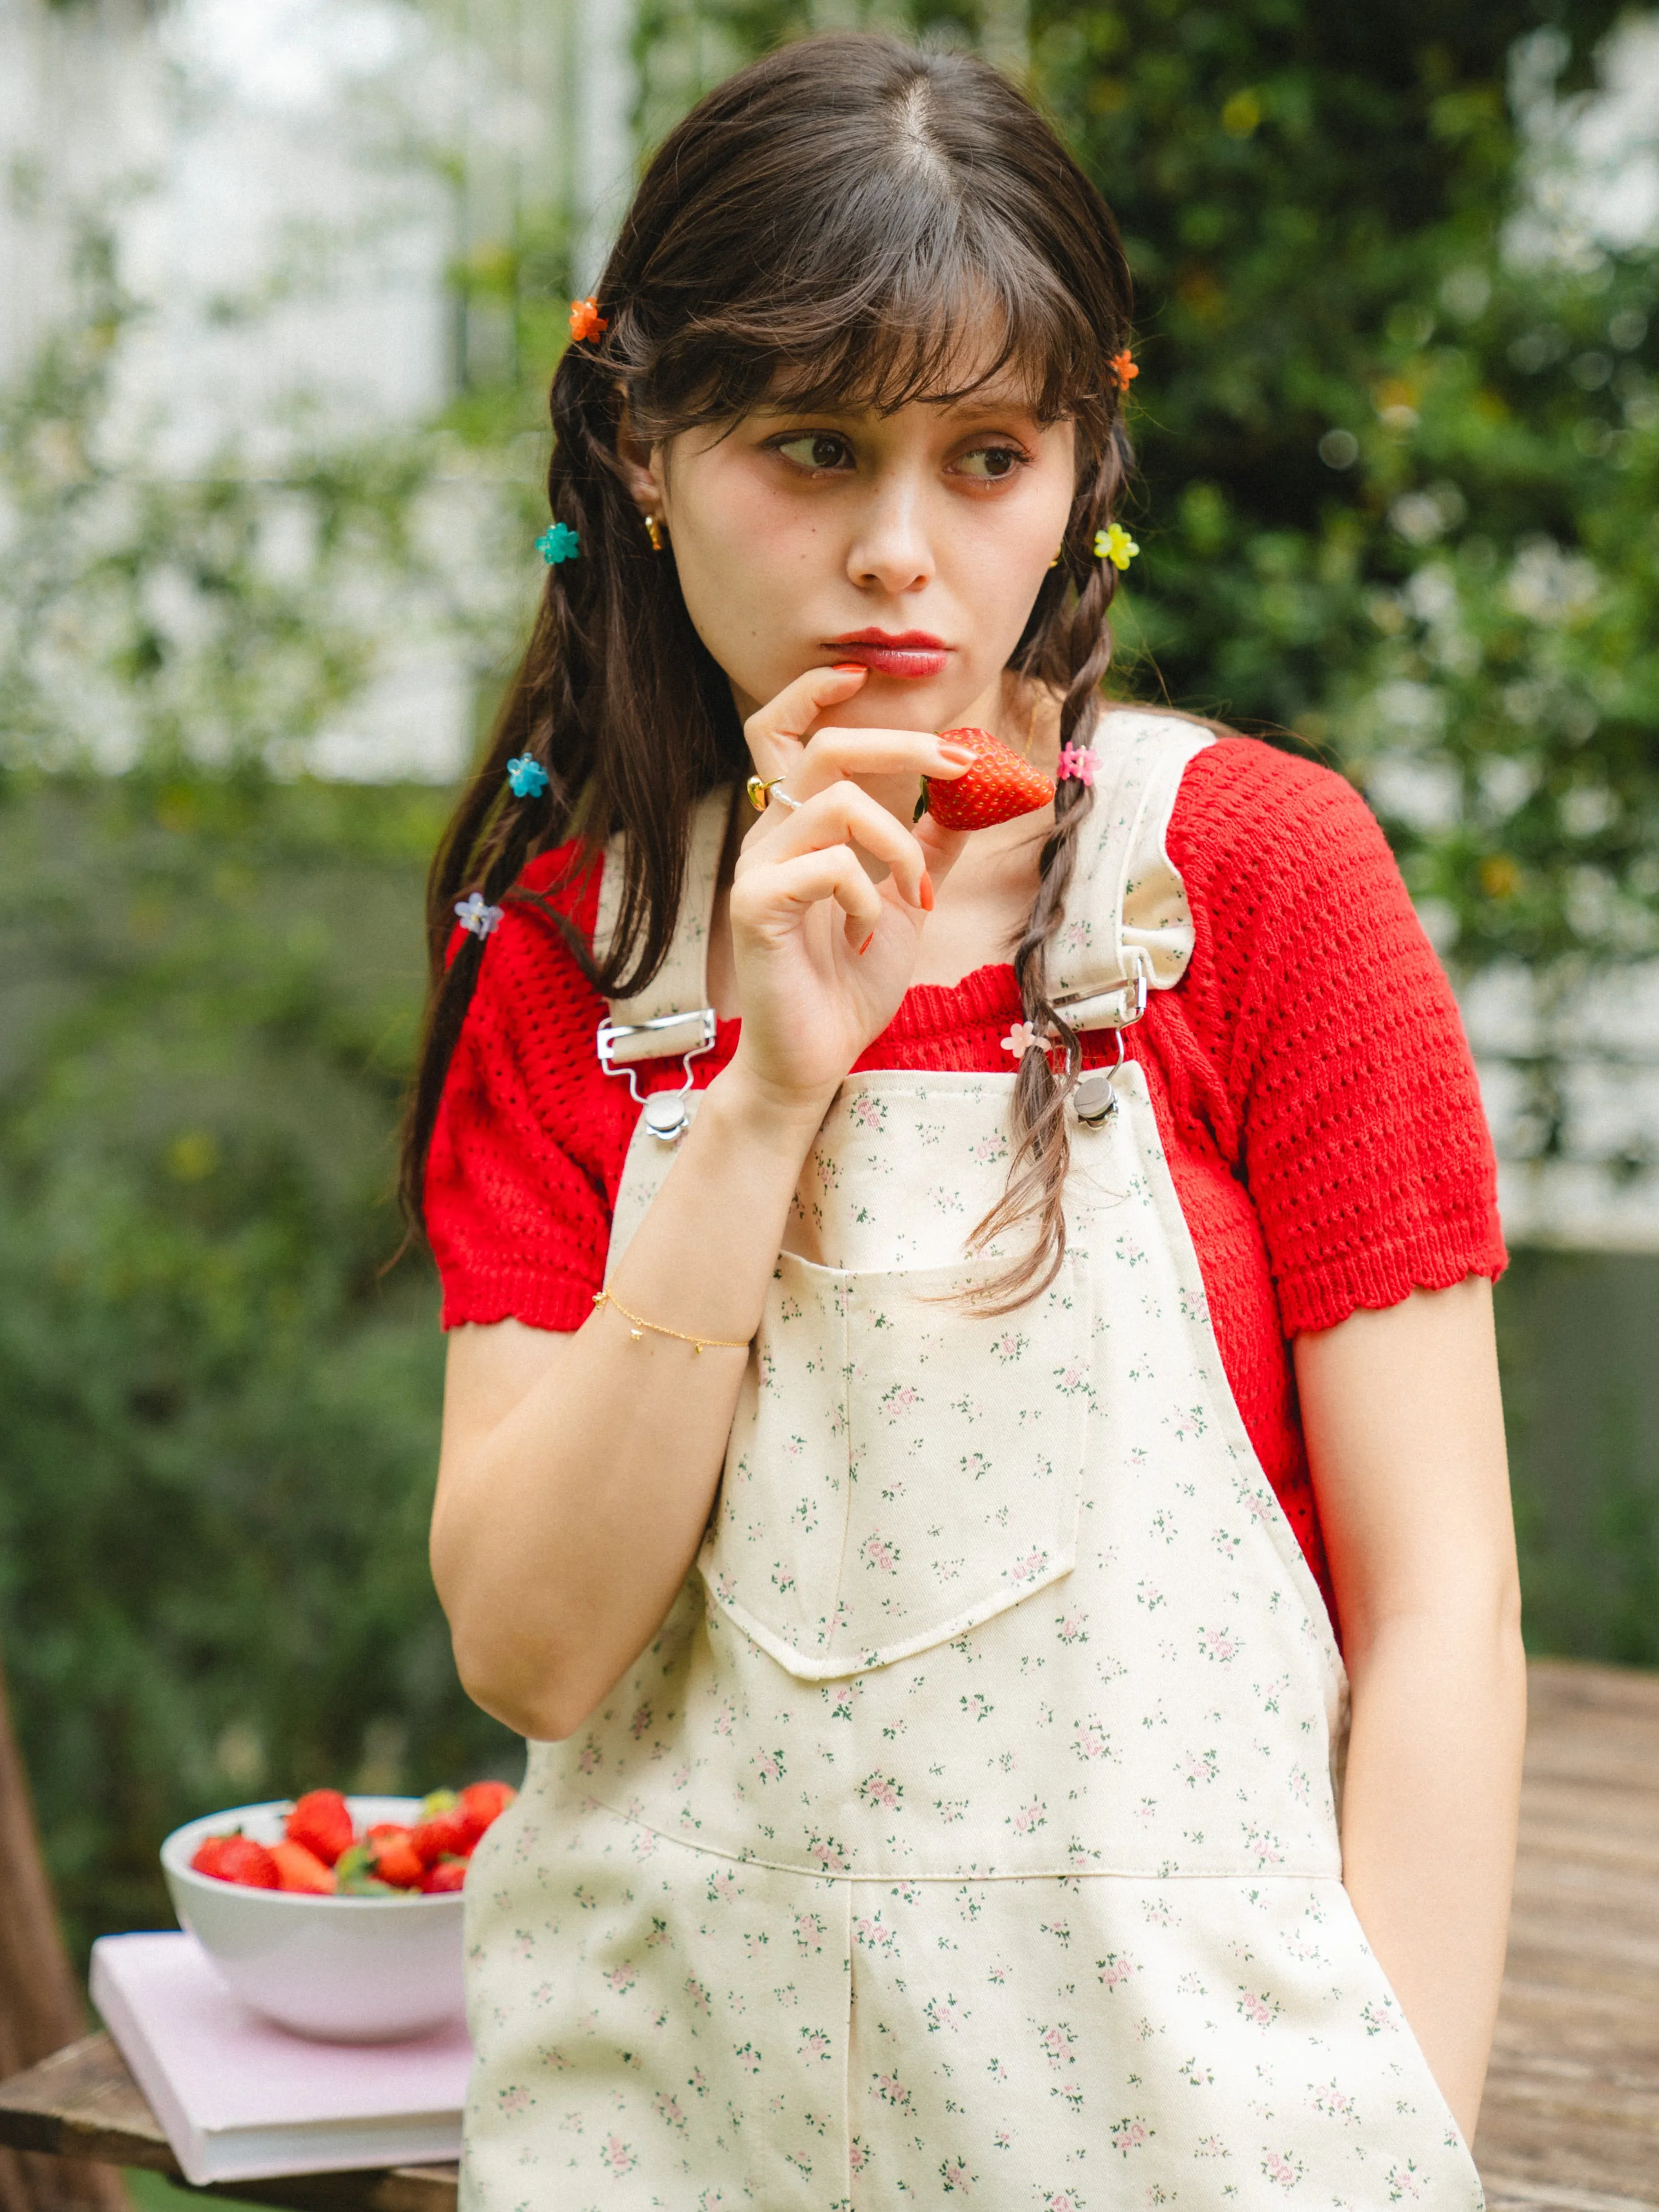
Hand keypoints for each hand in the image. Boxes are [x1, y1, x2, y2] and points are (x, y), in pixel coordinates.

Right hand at [725, 666, 970, 1107]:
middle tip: (958, 766)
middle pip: (823, 745)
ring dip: (896, 842)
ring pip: (835, 802)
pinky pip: (826, 866)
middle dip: (901, 744)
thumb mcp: (907, 901)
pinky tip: (864, 932)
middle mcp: (771, 835)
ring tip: (913, 894)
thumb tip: (978, 795)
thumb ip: (930, 845)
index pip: (784, 730)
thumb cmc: (849, 980)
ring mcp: (757, 868)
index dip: (814, 691)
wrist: (815, 1057)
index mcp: (801, 825)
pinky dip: (865, 894)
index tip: (862, 674)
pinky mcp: (755, 906)